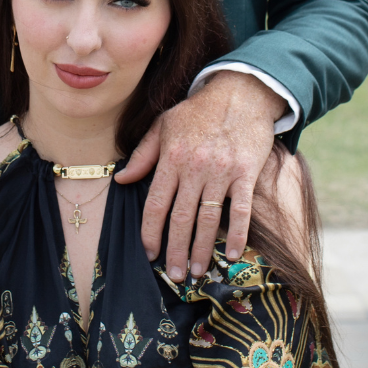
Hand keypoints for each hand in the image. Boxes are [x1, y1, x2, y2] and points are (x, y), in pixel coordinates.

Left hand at [117, 71, 284, 279]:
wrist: (240, 93)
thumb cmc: (198, 111)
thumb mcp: (164, 125)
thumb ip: (143, 154)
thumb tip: (121, 179)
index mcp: (171, 158)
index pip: (156, 203)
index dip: (151, 232)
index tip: (149, 253)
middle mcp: (194, 167)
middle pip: (180, 218)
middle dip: (174, 249)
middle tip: (173, 275)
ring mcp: (221, 171)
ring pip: (208, 218)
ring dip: (201, 249)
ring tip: (196, 272)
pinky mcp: (246, 172)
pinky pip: (240, 209)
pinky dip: (236, 234)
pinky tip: (231, 254)